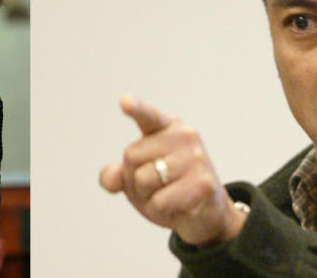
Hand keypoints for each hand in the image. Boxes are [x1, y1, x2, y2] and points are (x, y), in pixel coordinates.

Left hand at [99, 96, 246, 247]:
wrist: (207, 213)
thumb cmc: (169, 189)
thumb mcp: (138, 179)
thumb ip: (118, 175)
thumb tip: (109, 180)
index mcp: (166, 127)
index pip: (148, 116)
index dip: (136, 109)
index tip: (125, 102)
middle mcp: (184, 136)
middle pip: (131, 157)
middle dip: (133, 179)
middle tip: (157, 187)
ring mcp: (196, 158)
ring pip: (143, 180)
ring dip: (146, 198)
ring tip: (168, 197)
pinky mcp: (202, 183)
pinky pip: (159, 202)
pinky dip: (159, 211)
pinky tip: (178, 207)